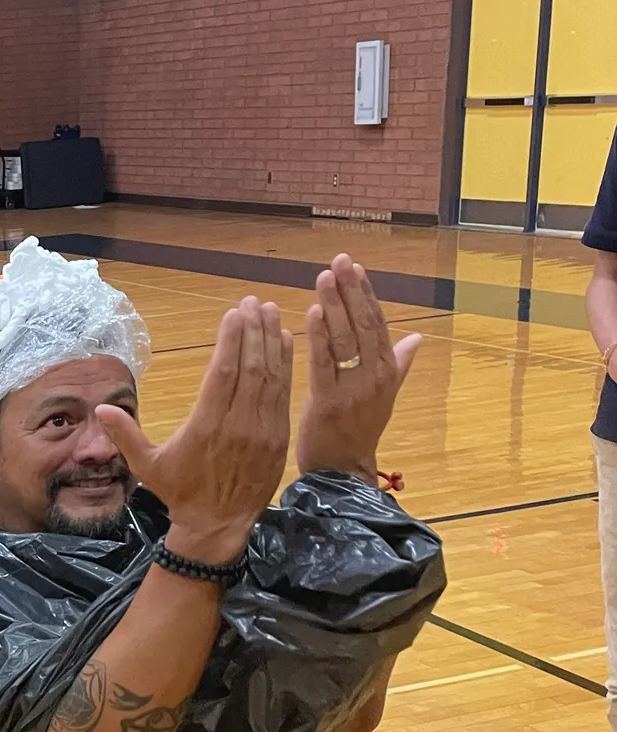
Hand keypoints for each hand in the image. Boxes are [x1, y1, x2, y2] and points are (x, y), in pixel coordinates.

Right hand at [97, 296, 292, 561]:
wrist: (217, 526)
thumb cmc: (179, 492)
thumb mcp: (147, 465)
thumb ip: (125, 435)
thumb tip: (100, 409)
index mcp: (206, 427)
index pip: (223, 373)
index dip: (231, 340)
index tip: (234, 313)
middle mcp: (237, 425)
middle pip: (250, 368)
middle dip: (253, 331)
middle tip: (253, 303)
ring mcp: (262, 431)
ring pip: (270, 377)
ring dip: (271, 341)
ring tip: (269, 312)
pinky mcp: (278, 438)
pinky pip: (282, 394)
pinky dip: (285, 365)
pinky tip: (284, 341)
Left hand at [295, 254, 419, 482]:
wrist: (344, 470)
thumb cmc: (360, 430)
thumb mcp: (384, 394)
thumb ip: (399, 363)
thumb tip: (417, 337)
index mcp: (387, 370)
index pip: (378, 323)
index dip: (366, 294)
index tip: (355, 266)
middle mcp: (375, 377)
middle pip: (363, 325)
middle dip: (351, 291)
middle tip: (339, 261)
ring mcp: (354, 390)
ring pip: (344, 340)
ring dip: (334, 306)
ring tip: (324, 277)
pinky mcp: (329, 403)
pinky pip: (324, 364)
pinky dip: (319, 337)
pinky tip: (313, 313)